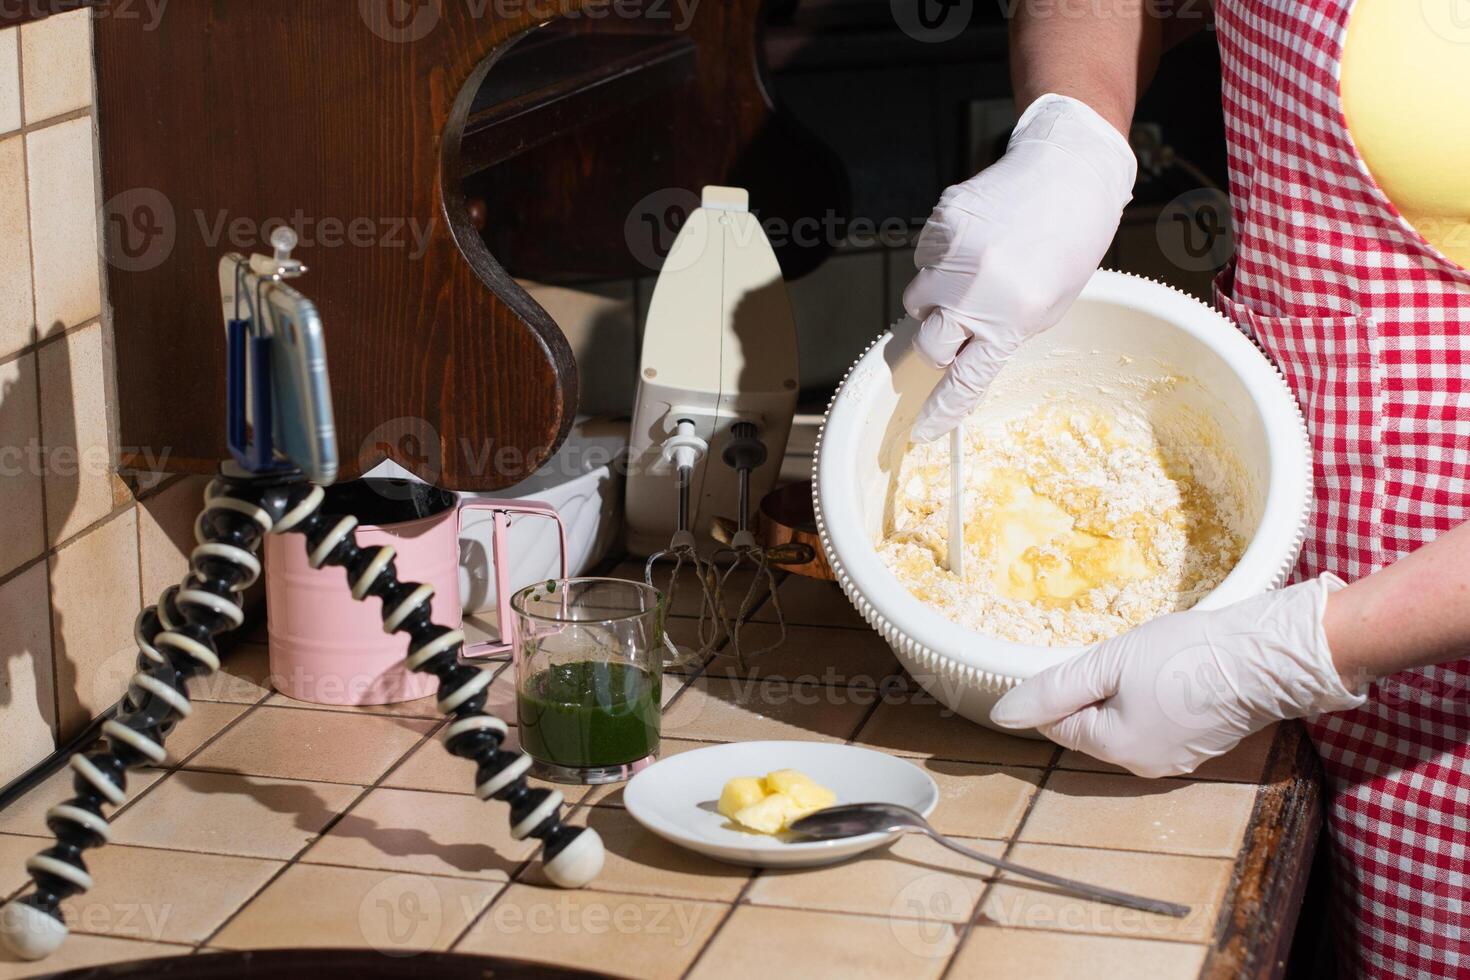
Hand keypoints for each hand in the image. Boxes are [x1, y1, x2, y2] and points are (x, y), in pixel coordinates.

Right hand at [903, 93, 1136, 442]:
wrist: (1069, 173)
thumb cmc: (1069, 240)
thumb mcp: (1049, 305)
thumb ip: (1004, 334)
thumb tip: (963, 356)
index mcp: (1012, 319)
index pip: (964, 380)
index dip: (941, 410)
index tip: (923, 430)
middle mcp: (977, 292)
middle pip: (929, 346)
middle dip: (940, 342)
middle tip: (960, 324)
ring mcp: (953, 256)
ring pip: (916, 302)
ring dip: (936, 299)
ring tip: (973, 273)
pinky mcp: (940, 224)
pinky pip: (921, 259)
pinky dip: (939, 259)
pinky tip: (974, 242)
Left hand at [989, 576, 1366, 777]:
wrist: (1266, 655)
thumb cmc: (1183, 655)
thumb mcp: (1107, 663)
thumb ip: (1053, 689)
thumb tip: (1001, 715)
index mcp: (1114, 750)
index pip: (1059, 724)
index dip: (1063, 688)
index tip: (1085, 659)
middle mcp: (1144, 765)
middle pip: (1092, 725)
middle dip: (1097, 690)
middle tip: (1122, 655)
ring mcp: (1177, 758)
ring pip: (1127, 721)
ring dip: (1126, 691)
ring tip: (1150, 660)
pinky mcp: (1203, 743)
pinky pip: (1160, 720)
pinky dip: (1157, 696)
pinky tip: (1172, 671)